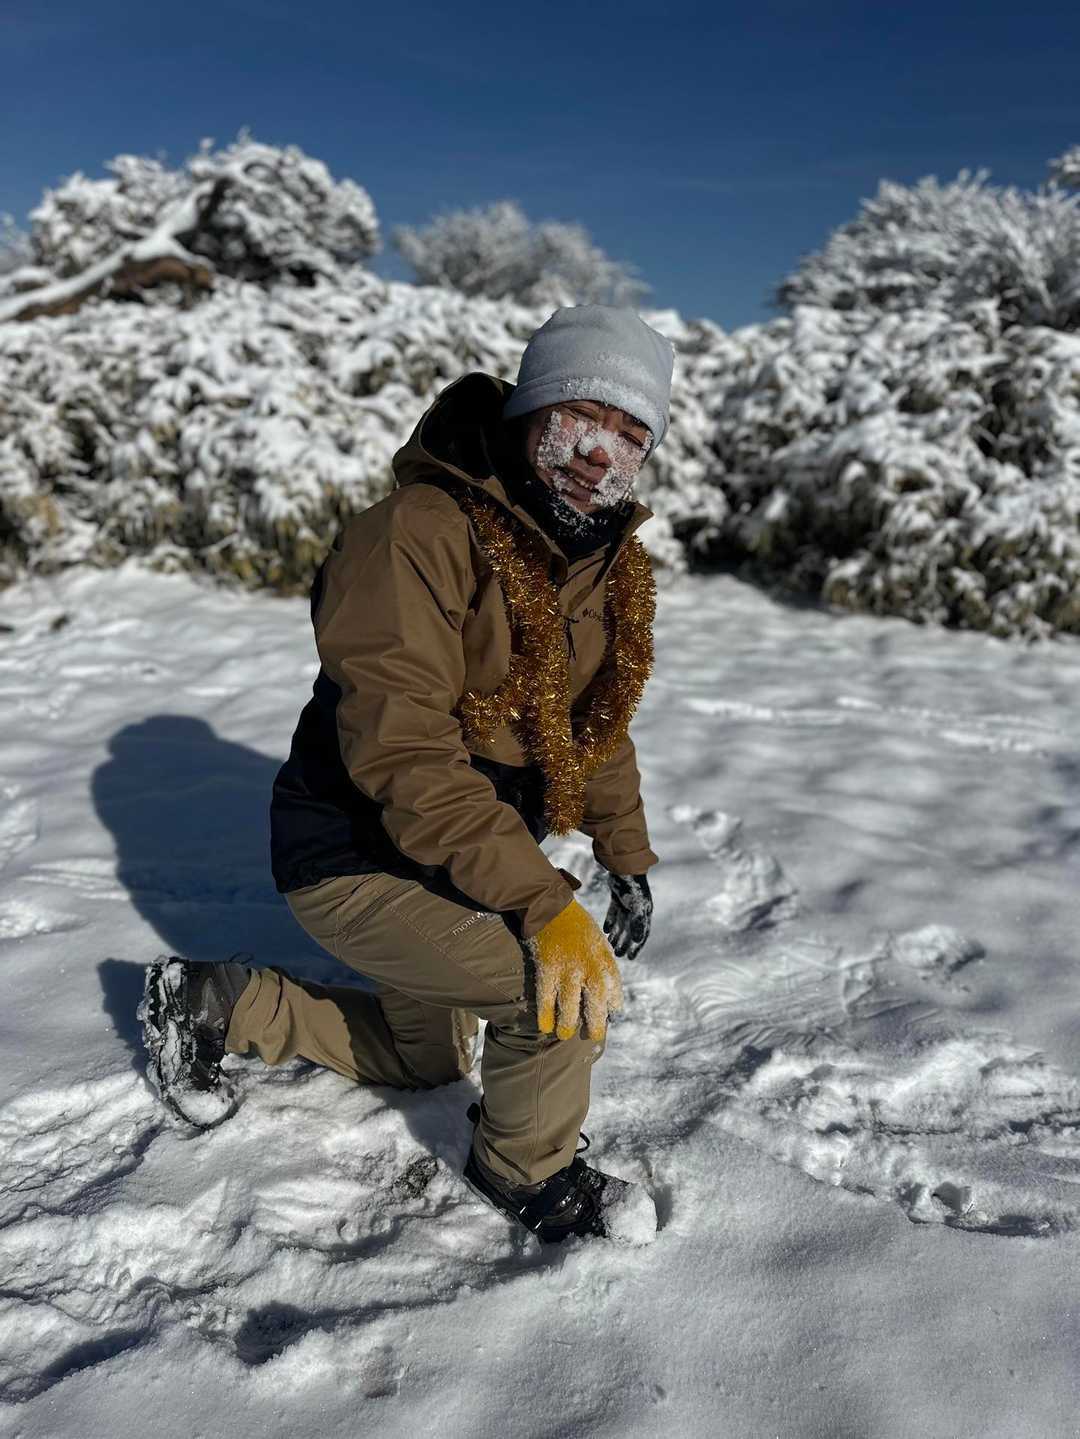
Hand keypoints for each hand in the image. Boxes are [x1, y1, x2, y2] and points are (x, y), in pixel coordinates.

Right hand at [532, 900, 621, 1041]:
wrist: (553, 907)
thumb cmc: (578, 927)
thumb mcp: (599, 943)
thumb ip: (604, 966)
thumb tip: (608, 995)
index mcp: (605, 960)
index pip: (614, 991)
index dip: (613, 1004)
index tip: (611, 1012)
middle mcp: (589, 968)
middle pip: (595, 1004)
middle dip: (595, 1024)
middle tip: (593, 1036)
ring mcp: (567, 970)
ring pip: (569, 1005)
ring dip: (567, 1023)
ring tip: (564, 1035)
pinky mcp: (547, 969)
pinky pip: (546, 997)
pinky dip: (545, 1014)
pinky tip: (545, 1027)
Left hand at [603, 872, 652, 960]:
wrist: (624, 868)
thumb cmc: (633, 888)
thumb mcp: (636, 907)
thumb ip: (637, 924)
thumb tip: (639, 941)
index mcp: (644, 913)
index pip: (642, 934)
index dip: (636, 947)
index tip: (630, 957)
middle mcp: (637, 909)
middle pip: (630, 930)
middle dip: (624, 942)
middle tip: (617, 954)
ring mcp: (627, 903)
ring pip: (622, 923)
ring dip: (616, 934)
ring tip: (610, 944)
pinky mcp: (618, 897)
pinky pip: (614, 912)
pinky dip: (610, 921)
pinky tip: (605, 929)